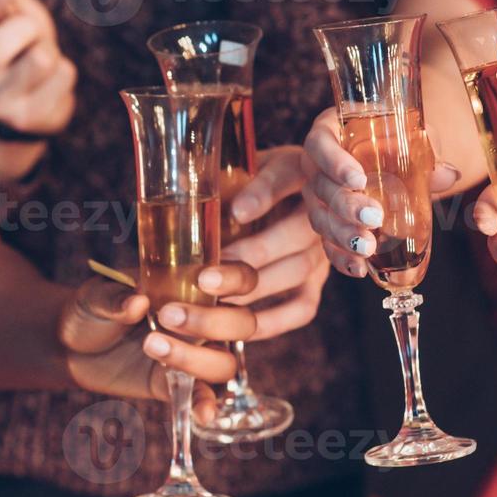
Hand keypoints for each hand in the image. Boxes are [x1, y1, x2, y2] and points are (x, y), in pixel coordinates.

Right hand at [0, 0, 76, 138]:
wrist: (27, 102)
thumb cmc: (16, 42)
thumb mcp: (9, 12)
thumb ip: (8, 0)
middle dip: (22, 28)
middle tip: (30, 27)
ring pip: (40, 60)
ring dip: (48, 47)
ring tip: (39, 55)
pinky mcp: (25, 120)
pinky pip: (63, 74)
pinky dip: (63, 69)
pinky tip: (48, 81)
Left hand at [59, 263, 259, 399]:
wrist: (70, 347)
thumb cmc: (90, 309)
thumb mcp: (96, 295)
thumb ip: (115, 298)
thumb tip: (137, 303)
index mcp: (193, 287)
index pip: (239, 279)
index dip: (234, 278)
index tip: (205, 280)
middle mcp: (204, 320)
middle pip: (242, 323)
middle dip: (212, 322)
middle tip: (167, 316)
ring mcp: (195, 354)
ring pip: (225, 362)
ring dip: (197, 358)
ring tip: (151, 346)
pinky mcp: (177, 383)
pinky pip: (204, 396)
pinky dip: (206, 404)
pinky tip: (201, 413)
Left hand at [217, 145, 329, 338]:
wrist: (277, 208)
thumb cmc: (243, 187)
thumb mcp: (232, 171)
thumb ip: (212, 178)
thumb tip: (176, 185)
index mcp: (296, 170)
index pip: (284, 177)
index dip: (262, 195)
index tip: (236, 213)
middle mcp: (319, 211)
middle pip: (296, 233)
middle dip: (250, 256)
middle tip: (206, 275)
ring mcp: (321, 251)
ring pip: (295, 271)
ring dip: (251, 289)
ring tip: (208, 300)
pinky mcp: (317, 286)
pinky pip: (300, 309)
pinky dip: (268, 321)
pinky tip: (232, 327)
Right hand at [301, 107, 462, 279]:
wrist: (392, 158)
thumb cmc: (398, 141)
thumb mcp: (413, 139)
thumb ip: (427, 153)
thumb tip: (448, 174)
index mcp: (331, 132)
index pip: (320, 144)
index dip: (334, 162)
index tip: (359, 180)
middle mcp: (316, 165)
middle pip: (320, 186)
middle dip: (346, 206)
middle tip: (373, 217)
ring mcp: (317, 196)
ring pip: (320, 218)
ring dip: (343, 235)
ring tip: (367, 247)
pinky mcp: (326, 223)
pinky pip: (326, 243)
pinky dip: (341, 257)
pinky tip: (358, 268)